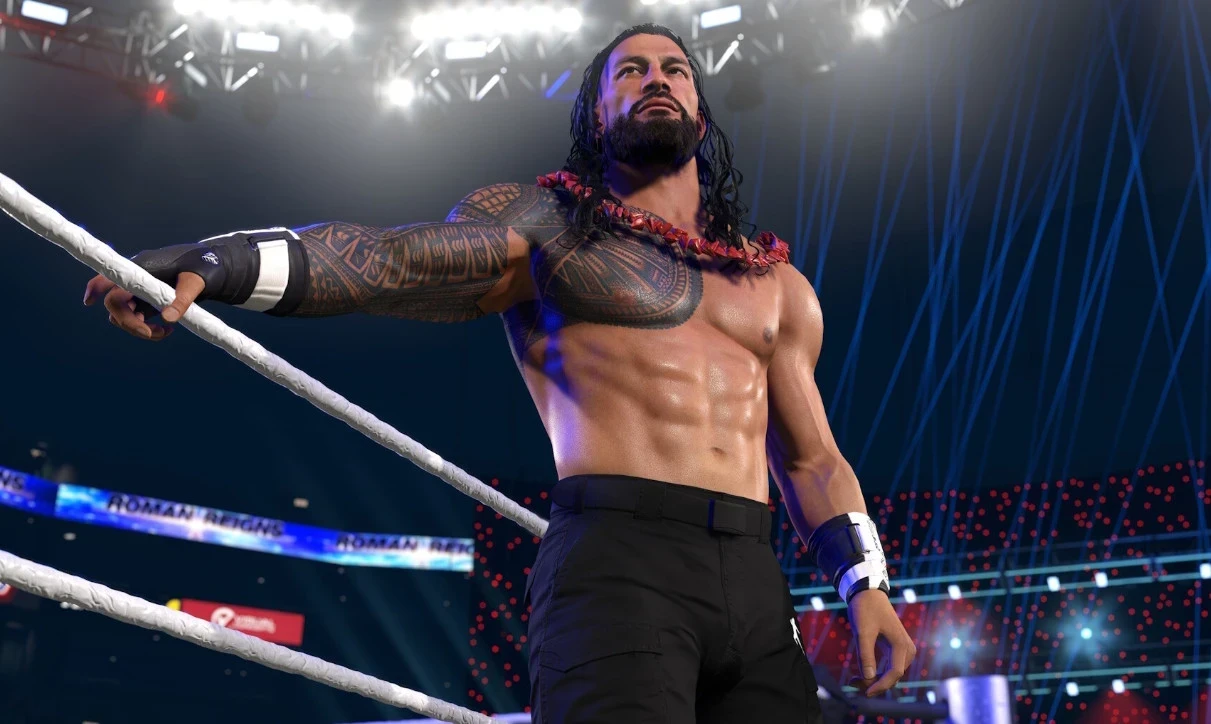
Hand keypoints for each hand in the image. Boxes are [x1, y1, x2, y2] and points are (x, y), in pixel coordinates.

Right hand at [83, 269, 204, 340]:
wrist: (213, 270)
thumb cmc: (203, 268)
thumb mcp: (196, 283)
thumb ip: (183, 299)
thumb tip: (169, 319)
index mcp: (143, 268)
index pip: (113, 276)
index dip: (97, 287)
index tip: (89, 302)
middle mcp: (136, 280)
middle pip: (115, 304)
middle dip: (129, 322)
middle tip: (152, 333)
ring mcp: (140, 292)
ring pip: (123, 315)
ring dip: (138, 328)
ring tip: (166, 331)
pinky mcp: (147, 302)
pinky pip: (136, 319)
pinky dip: (146, 329)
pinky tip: (167, 330)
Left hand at [847, 589, 915, 696]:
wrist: (868, 593)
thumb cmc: (865, 610)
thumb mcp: (862, 632)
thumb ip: (865, 656)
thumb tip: (868, 679)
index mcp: (901, 645)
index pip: (894, 673)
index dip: (880, 685)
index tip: (865, 692)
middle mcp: (907, 650)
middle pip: (893, 676)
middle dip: (874, 683)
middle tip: (852, 683)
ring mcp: (903, 650)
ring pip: (891, 674)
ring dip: (874, 680)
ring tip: (852, 680)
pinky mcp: (896, 649)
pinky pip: (888, 667)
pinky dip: (875, 673)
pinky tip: (860, 675)